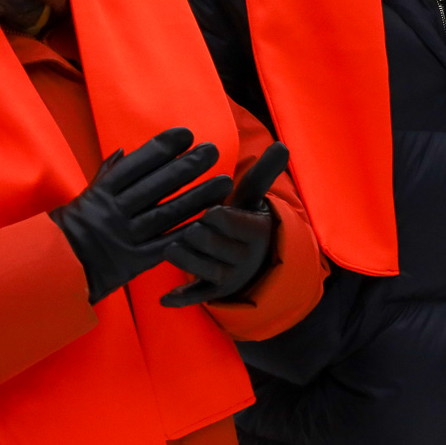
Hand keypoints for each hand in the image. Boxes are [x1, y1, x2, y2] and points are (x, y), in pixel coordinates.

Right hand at [50, 128, 233, 303]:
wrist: (57, 270)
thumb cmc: (73, 229)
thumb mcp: (84, 198)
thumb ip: (106, 175)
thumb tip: (125, 151)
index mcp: (100, 194)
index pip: (135, 165)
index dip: (162, 148)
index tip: (187, 134)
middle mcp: (113, 213)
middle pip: (156, 186)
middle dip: (187, 167)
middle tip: (213, 151)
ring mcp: (125, 238)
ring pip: (167, 214)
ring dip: (198, 197)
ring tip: (224, 183)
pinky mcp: (134, 262)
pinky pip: (166, 245)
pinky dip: (188, 233)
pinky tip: (211, 221)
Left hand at [161, 143, 289, 307]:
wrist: (258, 259)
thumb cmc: (245, 219)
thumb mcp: (254, 197)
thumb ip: (264, 172)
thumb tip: (282, 145)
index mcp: (254, 231)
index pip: (224, 218)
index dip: (212, 213)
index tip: (209, 209)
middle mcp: (244, 256)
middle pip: (206, 241)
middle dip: (193, 232)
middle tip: (187, 226)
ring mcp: (230, 277)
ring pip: (198, 267)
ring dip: (182, 258)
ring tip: (171, 246)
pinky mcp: (216, 293)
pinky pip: (197, 297)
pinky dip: (181, 299)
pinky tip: (163, 299)